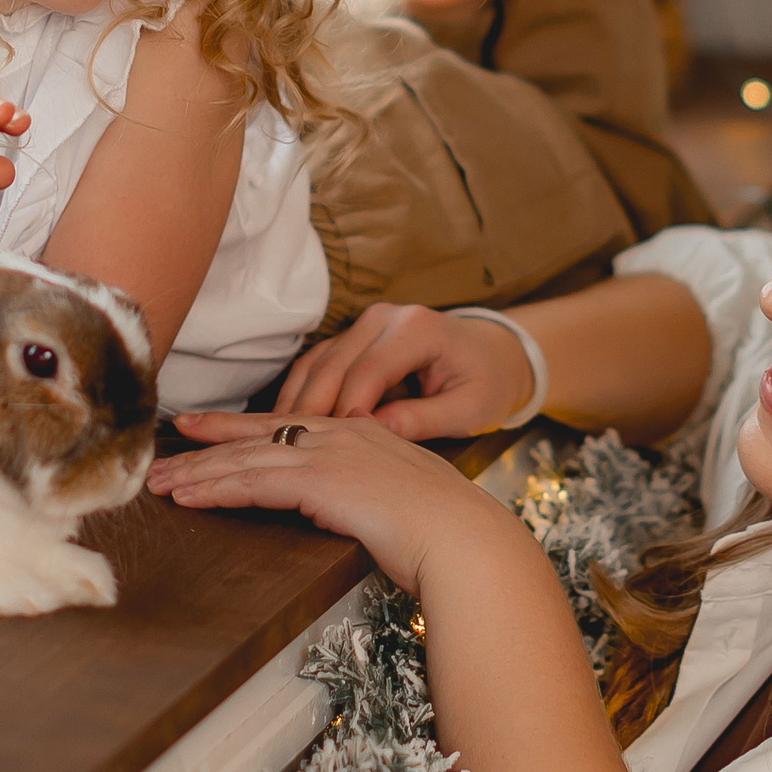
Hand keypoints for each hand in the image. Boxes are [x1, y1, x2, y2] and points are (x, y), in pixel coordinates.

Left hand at [148, 412, 511, 593]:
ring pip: (246, 458)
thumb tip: (342, 506)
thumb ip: (365, 494)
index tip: (203, 428)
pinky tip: (187, 497)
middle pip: (257, 436)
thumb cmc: (444, 533)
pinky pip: (254, 482)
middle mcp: (341, 434)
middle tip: (163, 453)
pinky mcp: (321, 481)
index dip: (240, 428)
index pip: (287, 427)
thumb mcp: (400, 500)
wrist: (465, 541)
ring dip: (197, 471)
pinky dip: (215, 489)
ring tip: (157, 482)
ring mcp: (331, 454)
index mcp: (362, 433)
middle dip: (205, 445)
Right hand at [275, 303, 532, 440]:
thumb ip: (423, 418)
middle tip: (288, 454)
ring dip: (295, 403)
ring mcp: (365, 324)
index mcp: (416, 329)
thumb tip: (376, 432)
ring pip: (316, 363)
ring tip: (277, 443)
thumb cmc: (486, 384)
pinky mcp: (353, 337)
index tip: (331, 453)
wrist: (494, 355)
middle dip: (309, 411)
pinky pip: (317, 364)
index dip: (346, 413)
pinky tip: (287, 425)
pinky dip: (299, 394)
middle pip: (332, 366)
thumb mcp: (469, 409)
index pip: (367, 372)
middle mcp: (384, 318)